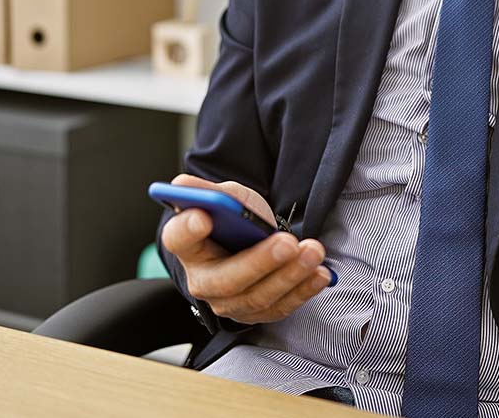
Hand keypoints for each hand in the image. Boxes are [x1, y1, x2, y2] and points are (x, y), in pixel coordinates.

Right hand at [160, 174, 332, 324]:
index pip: (178, 238)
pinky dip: (303, 290)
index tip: (204, 217)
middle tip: (286, 243)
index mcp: (187, 245)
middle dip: (260, 262)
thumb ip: (208, 191)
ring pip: (258, 297)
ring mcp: (229, 302)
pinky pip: (280, 307)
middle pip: (226, 279)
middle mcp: (203, 280)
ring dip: (290, 275)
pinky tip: (320, 274)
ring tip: (312, 251)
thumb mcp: (224, 197)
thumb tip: (185, 185)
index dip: (188, 229)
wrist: (250, 242)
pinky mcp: (256, 313)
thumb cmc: (233, 219)